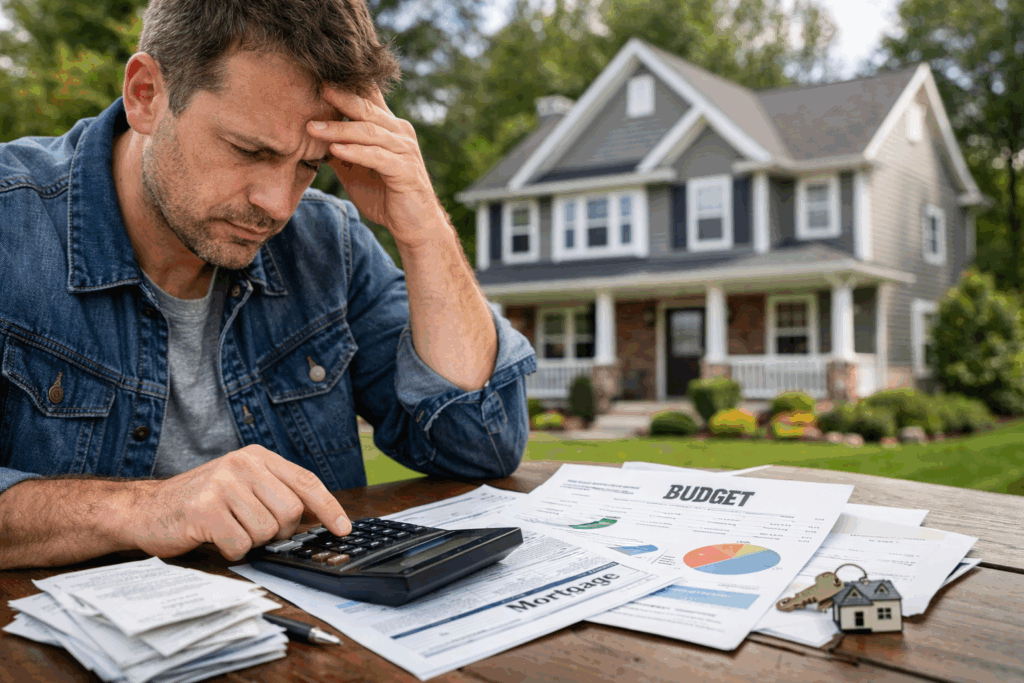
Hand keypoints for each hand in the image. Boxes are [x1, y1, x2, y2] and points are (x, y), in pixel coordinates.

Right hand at [127, 445, 350, 560]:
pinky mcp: (205, 509)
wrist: (145, 509)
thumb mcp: (242, 486)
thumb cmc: (199, 503)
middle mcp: (242, 464)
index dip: (329, 507)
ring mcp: (223, 484)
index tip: (344, 529)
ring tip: (228, 529)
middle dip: (277, 532)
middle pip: (291, 512)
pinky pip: (241, 545)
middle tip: (253, 529)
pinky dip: (231, 551)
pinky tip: (214, 538)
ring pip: (266, 531)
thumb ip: (277, 494)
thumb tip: (320, 516)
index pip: (306, 481)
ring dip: (251, 542)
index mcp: (257, 456)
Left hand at [306, 87, 445, 248]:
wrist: (414, 225)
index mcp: (389, 127)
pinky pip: (377, 156)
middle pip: (367, 108)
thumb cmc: (385, 195)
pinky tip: (335, 149)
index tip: (318, 76)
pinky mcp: (405, 170)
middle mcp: (400, 132)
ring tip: (312, 128)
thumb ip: (340, 149)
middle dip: (340, 98)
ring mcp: (405, 150)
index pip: (369, 97)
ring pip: (369, 131)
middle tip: (315, 89)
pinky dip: (355, 151)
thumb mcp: (355, 169)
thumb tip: (310, 135)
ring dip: (339, 128)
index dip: (347, 84)